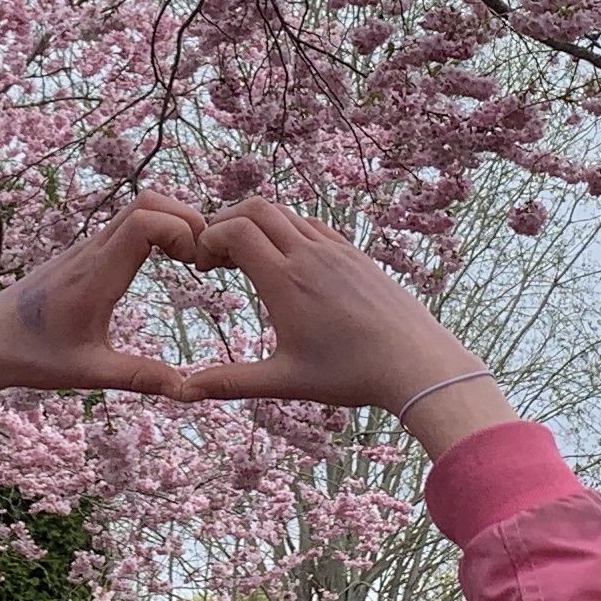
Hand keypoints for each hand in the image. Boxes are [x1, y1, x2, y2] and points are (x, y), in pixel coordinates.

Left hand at [0, 198, 207, 441]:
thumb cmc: (33, 356)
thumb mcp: (89, 373)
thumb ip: (138, 377)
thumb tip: (186, 388)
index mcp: (95, 275)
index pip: (145, 221)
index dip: (181, 230)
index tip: (198, 264)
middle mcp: (92, 251)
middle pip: (148, 202)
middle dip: (188, 218)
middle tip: (207, 256)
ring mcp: (86, 247)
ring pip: (137, 208)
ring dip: (173, 221)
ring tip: (194, 258)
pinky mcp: (84, 252)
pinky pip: (126, 222)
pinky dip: (157, 228)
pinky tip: (170, 259)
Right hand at [180, 198, 511, 455]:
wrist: (417, 363)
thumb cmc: (350, 375)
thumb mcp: (285, 381)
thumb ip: (231, 382)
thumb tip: (183, 391)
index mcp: (286, 282)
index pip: (236, 231)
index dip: (209, 238)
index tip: (201, 264)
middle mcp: (309, 255)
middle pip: (257, 209)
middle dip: (227, 222)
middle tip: (216, 255)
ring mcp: (336, 250)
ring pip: (287, 213)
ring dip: (258, 224)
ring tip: (248, 258)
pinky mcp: (356, 254)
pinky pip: (314, 225)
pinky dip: (289, 229)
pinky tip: (288, 260)